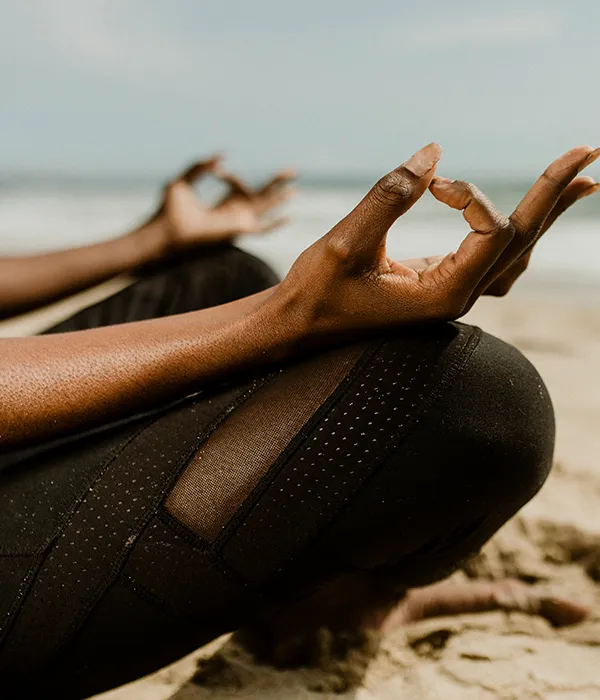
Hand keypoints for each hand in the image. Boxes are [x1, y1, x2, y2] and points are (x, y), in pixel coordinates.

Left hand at [153, 156, 294, 251]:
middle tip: (293, 170)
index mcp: (224, 203)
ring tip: (296, 190)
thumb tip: (221, 156)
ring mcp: (238, 221)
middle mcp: (234, 213)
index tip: (216, 170)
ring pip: (266, 208)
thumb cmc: (170, 208)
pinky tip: (289, 216)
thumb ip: (199, 165)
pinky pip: (261, 229)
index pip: (239, 184)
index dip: (231, 176)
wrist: (167, 228)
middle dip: (276, 182)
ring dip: (281, 198)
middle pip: (262, 195)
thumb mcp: (184, 180)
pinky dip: (275, 224)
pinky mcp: (238, 230)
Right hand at [277, 144, 598, 338]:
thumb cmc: (316, 293)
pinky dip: (514, 233)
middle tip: (587, 151)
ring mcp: (450, 295)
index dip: (469, 195)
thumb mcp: (346, 244)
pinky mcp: (437, 286)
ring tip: (578, 182)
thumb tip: (434, 152)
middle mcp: (456, 299)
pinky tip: (525, 216)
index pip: (491, 232)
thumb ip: (390, 195)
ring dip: (544, 215)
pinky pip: (491, 260)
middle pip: (520, 242)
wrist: (297, 328)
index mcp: (442, 295)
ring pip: (513, 254)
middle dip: (552, 195)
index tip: (433, 183)